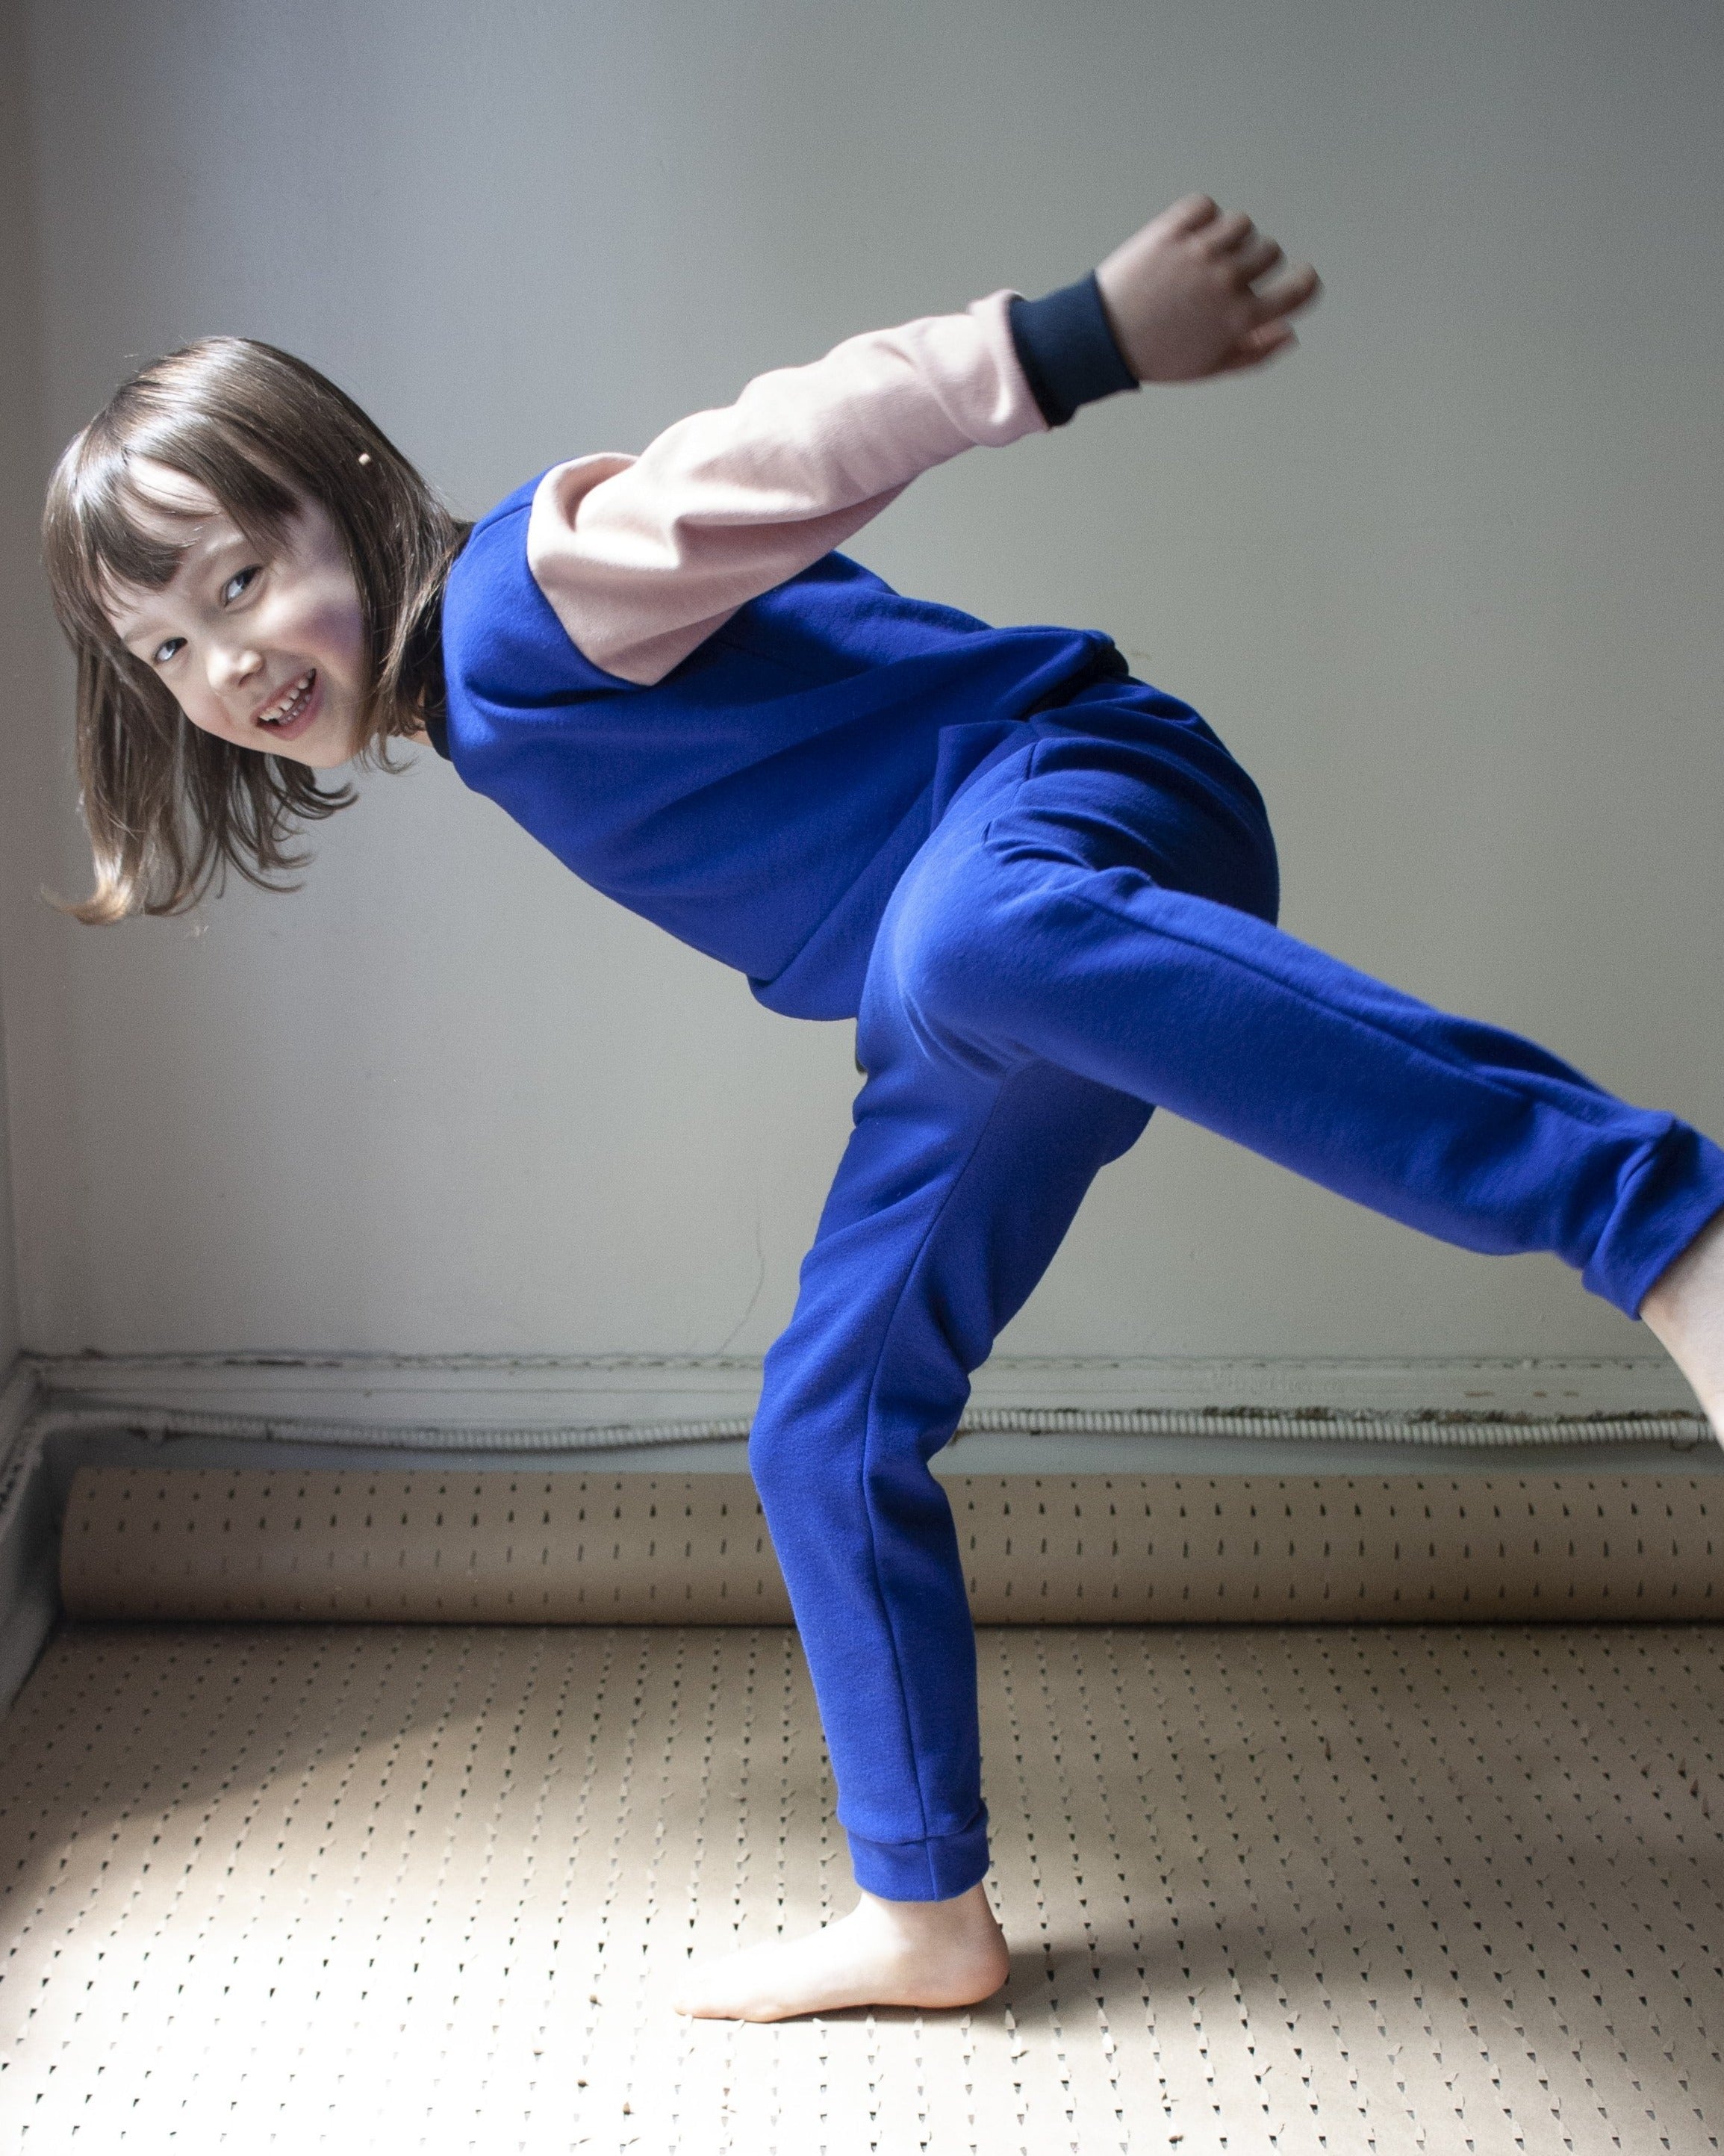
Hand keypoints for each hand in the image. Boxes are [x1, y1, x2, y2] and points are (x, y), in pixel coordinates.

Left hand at [1094, 195, 1319, 383]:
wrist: (1101, 338)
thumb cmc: (1158, 356)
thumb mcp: (1210, 366)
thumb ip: (1257, 353)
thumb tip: (1290, 331)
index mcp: (1240, 318)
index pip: (1300, 288)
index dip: (1305, 281)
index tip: (1298, 278)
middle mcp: (1225, 282)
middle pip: (1270, 250)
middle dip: (1257, 262)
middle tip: (1228, 277)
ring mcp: (1199, 253)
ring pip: (1241, 224)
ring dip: (1231, 237)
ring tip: (1206, 256)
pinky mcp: (1172, 231)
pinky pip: (1206, 206)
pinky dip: (1202, 217)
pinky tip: (1189, 237)